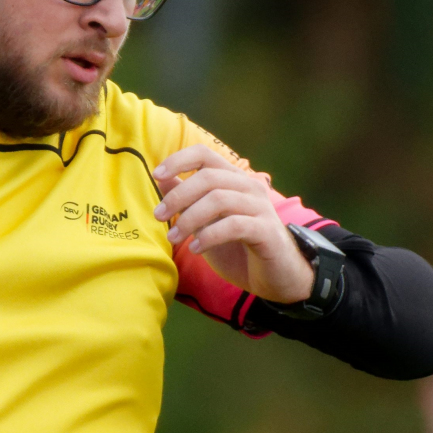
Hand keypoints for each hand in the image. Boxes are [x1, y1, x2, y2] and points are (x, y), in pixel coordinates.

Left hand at [152, 146, 313, 303]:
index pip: (205, 154)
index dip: (179, 160)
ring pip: (219, 199)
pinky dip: (209, 236)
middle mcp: (249, 187)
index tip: (156, 175)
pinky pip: (234, 225)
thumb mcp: (206, 223)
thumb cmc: (240, 249)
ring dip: (190, 218)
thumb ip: (188, 199)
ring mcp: (261, 208)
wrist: (276, 278)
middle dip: (178, 196)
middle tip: (159, 216)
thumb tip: (162, 178)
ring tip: (174, 237)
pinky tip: (196, 248)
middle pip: (208, 177)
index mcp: (234, 180)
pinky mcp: (267, 231)